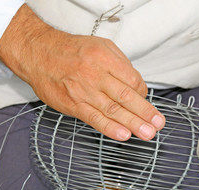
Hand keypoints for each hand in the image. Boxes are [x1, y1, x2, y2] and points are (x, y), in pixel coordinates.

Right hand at [0, 4, 164, 140]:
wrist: (40, 54)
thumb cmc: (73, 51)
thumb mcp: (101, 46)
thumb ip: (120, 65)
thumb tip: (137, 86)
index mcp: (105, 59)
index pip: (132, 80)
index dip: (143, 94)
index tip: (146, 101)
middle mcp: (95, 76)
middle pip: (126, 97)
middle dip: (145, 113)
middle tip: (158, 124)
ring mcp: (83, 92)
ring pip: (112, 111)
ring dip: (132, 123)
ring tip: (147, 133)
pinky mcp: (73, 105)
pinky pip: (94, 118)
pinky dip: (109, 128)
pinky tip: (123, 135)